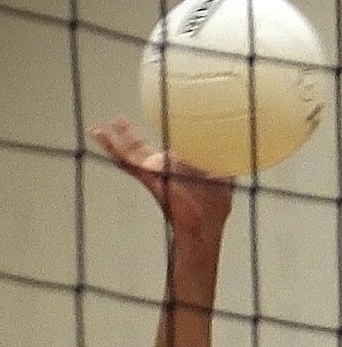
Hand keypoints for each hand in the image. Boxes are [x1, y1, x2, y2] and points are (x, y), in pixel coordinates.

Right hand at [90, 118, 233, 241]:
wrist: (204, 225)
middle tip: (120, 121)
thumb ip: (225, 161)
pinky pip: (126, 162)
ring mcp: (154, 174)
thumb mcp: (224, 177)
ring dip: (117, 140)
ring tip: (100, 128)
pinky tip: (99, 135)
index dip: (161, 139)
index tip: (158, 126)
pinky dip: (111, 148)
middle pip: (143, 149)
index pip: (167, 150)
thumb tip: (235, 144)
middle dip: (131, 136)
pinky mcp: (148, 177)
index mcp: (178, 170)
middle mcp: (163, 171)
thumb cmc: (214, 210)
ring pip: (131, 154)